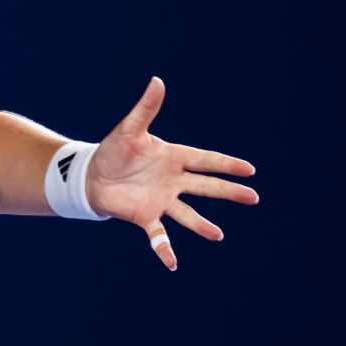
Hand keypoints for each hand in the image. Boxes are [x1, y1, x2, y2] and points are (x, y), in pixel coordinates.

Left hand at [86, 77, 257, 270]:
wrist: (92, 175)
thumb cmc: (113, 151)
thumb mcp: (129, 129)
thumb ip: (146, 109)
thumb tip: (157, 81)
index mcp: (174, 158)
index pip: (205, 160)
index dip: (226, 164)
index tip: (249, 169)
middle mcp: (173, 181)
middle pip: (206, 186)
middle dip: (228, 191)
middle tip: (252, 197)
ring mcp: (161, 200)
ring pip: (187, 214)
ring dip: (201, 225)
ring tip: (217, 235)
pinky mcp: (145, 216)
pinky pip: (158, 235)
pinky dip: (164, 249)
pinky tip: (172, 263)